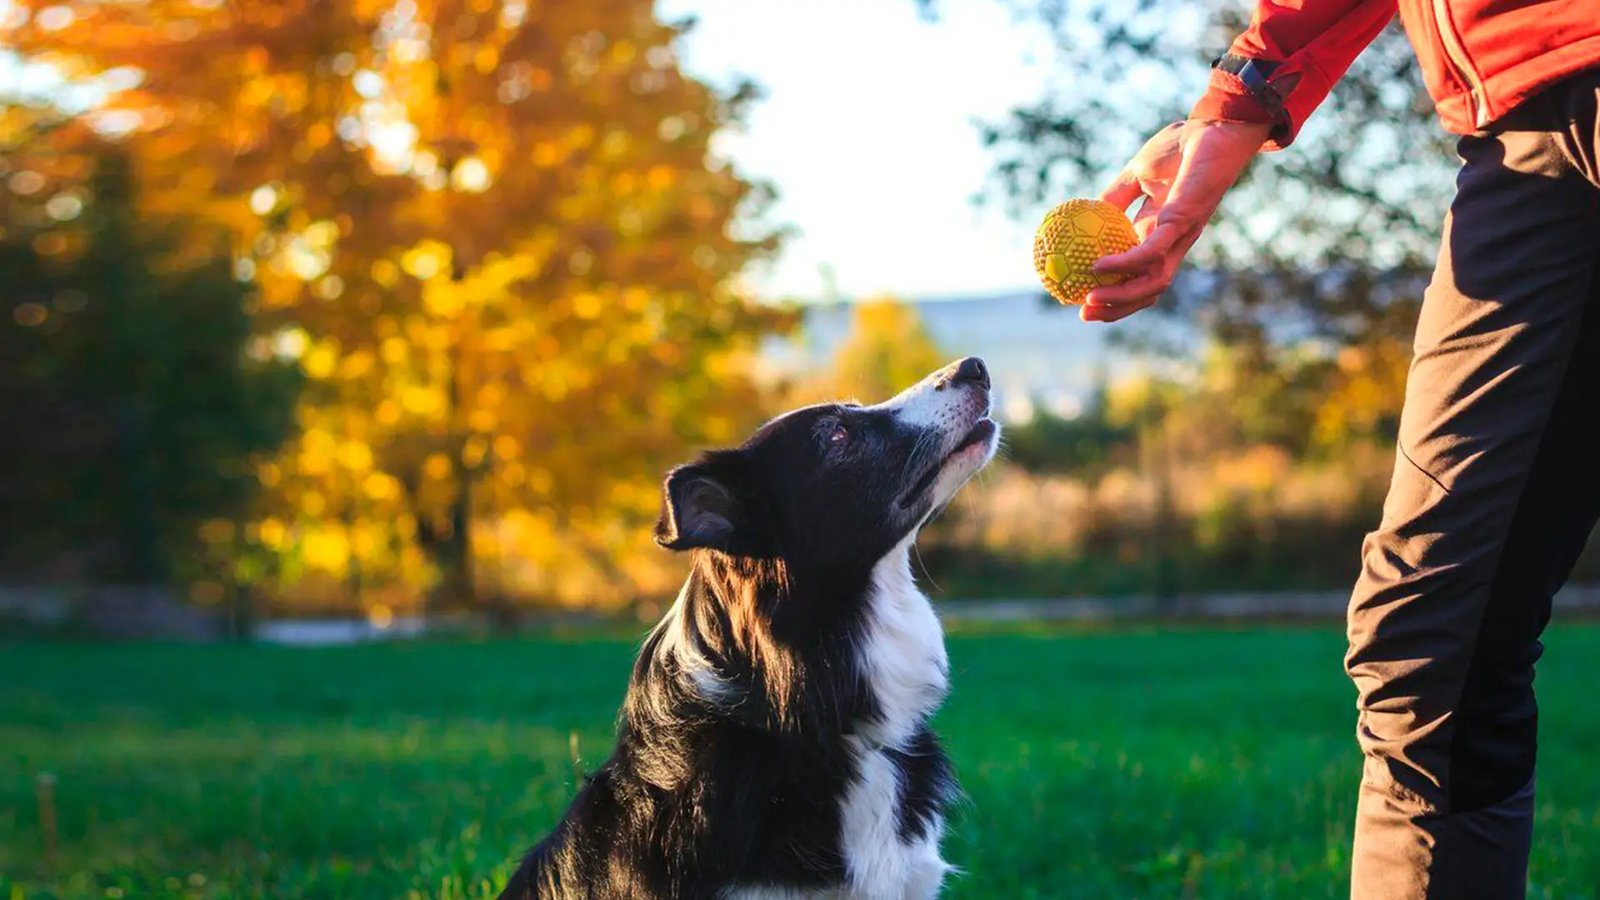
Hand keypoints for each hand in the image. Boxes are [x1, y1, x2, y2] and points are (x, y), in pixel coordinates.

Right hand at [1081, 119, 1270, 322]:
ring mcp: (1179, 236)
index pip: (1140, 274)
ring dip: (1121, 298)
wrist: (1214, 126)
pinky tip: (1100, 265)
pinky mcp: (1182, 222)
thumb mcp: (1138, 172)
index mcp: (1160, 233)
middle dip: (1116, 308)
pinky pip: (1150, 252)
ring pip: (1152, 282)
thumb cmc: (1182, 146)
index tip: (1083, 298)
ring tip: (1089, 300)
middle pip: (1147, 290)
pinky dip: (1126, 264)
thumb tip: (1085, 213)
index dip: (1116, 291)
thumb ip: (1116, 195)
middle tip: (1083, 312)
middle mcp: (1171, 242)